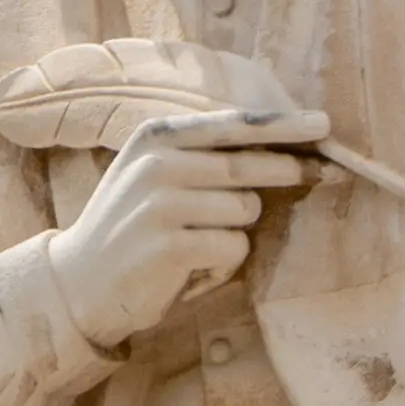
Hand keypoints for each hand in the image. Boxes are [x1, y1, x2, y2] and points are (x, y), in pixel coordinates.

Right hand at [47, 106, 325, 350]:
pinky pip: (234, 248)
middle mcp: (156, 163)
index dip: (282, 124)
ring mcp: (161, 202)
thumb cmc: (134, 227)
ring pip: (247, 210)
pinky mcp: (171, 245)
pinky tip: (189, 271)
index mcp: (154, 137)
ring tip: (199, 246)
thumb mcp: (157, 177)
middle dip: (290, 172)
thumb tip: (287, 150)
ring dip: (236, 233)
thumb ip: (206, 159)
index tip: (324, 124)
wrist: (79, 281)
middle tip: (324, 176)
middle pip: (250, 165)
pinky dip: (223, 266)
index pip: (231, 125)